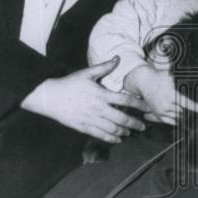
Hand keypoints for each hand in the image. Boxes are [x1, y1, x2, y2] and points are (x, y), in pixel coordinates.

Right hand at [22, 58, 147, 142]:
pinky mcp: (84, 127)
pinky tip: (117, 139)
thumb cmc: (69, 83)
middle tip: (143, 127)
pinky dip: (111, 138)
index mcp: (101, 94)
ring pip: (112, 129)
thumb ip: (104, 67)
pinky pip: (100, 135)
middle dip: (135, 124)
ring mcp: (91, 119)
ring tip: (131, 133)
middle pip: (122, 118)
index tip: (147, 108)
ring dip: (124, 132)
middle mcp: (98, 109)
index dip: (138, 105)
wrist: (50, 97)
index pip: (125, 101)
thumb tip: (118, 58)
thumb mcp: (86, 73)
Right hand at [124, 64, 197, 125]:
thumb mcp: (172, 76)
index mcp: (171, 95)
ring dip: (186, 117)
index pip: (188, 103)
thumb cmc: (159, 77)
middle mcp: (166, 105)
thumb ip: (183, 81)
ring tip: (194, 116)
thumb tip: (197, 82)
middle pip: (184, 112)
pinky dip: (178, 121)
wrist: (144, 82)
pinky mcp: (158, 114)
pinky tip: (184, 120)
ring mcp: (161, 111)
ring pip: (178, 117)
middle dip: (193, 112)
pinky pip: (170, 122)